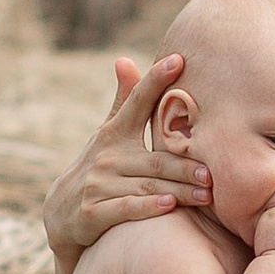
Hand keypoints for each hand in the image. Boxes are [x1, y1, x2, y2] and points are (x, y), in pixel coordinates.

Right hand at [43, 52, 210, 267]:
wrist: (61, 214)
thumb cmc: (98, 167)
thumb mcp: (108, 134)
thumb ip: (123, 101)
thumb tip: (124, 59)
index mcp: (115, 133)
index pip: (137, 102)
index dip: (155, 80)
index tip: (178, 59)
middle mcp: (106, 156)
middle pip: (156, 159)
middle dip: (186, 165)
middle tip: (213, 171)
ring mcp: (98, 184)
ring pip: (148, 186)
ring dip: (179, 190)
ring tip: (207, 194)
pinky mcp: (93, 212)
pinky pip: (126, 208)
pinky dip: (148, 207)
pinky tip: (170, 206)